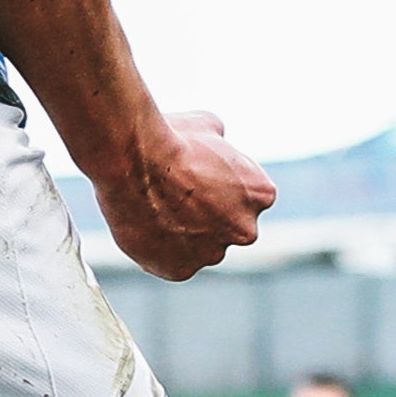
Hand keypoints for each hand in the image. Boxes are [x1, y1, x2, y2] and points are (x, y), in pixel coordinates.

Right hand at [99, 107, 275, 282]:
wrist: (134, 161)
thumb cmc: (171, 137)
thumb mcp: (208, 126)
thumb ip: (221, 145)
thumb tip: (218, 142)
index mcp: (261, 194)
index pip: (246, 197)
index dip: (219, 186)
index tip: (195, 176)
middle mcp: (245, 229)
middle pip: (227, 227)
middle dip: (207, 215)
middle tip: (174, 195)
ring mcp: (213, 254)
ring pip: (199, 247)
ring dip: (183, 234)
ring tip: (153, 206)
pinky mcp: (181, 270)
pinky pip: (172, 262)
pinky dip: (159, 249)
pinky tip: (144, 224)